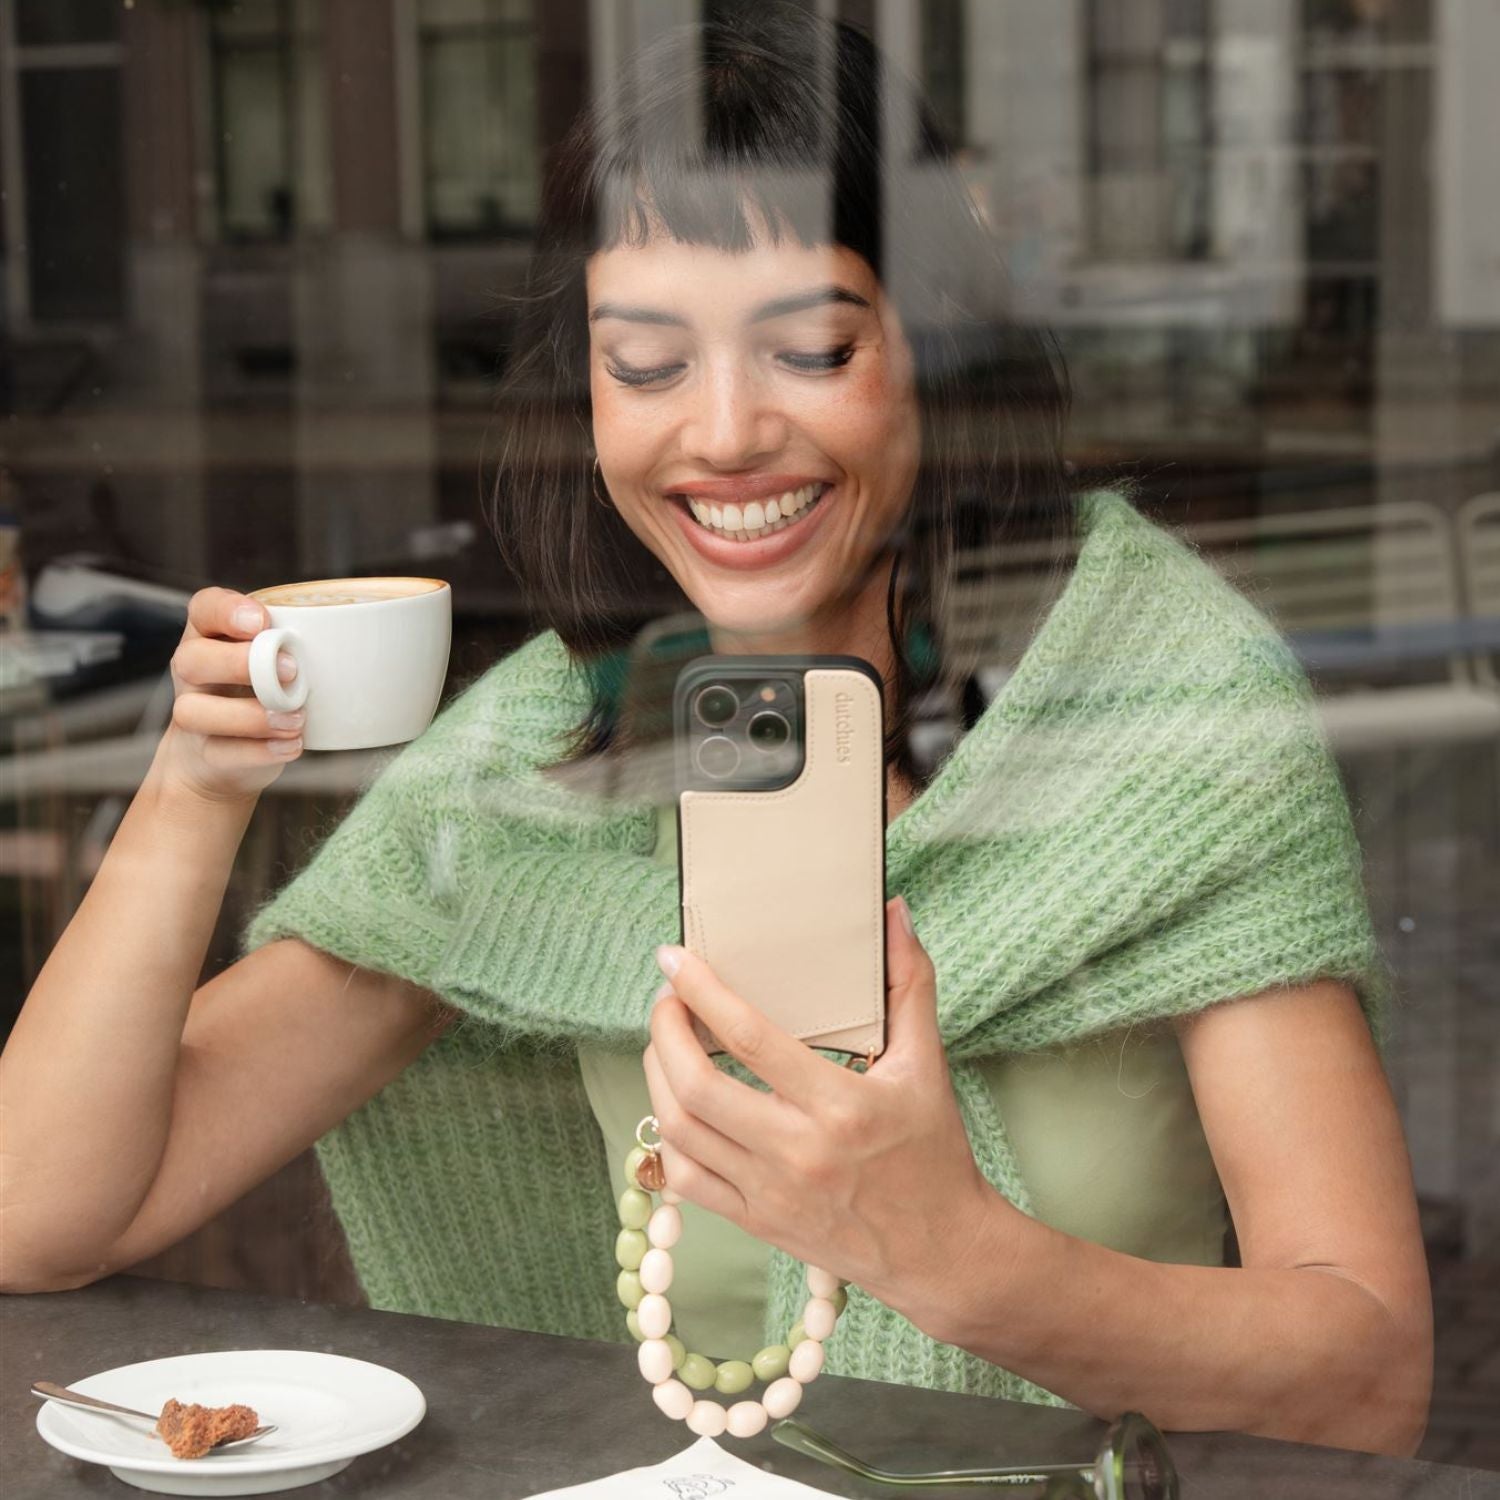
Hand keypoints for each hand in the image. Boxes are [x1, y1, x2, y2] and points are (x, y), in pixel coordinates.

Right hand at [158, 588, 304, 802]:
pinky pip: (221, 753)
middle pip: (191, 658)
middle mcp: (192, 672)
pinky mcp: (205, 754)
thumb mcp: (275, 662)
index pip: (204, 608)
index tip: (261, 621)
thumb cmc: (261, 693)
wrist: (225, 757)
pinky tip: (291, 745)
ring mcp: (193, 714)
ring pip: (195, 711)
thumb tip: (334, 649)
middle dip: (238, 663)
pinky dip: (260, 751)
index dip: (226, 610)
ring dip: (250, 716)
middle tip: (290, 671)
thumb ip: (288, 650)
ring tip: (296, 720)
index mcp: (210, 636)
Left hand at [644, 896, 1003, 1323]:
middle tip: (666, 998)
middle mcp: (797, 1151)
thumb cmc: (933, 1152)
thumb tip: (893, 912)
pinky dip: (668, 1136)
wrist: (940, 1253)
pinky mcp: (756, 1221)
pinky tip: (676, 1103)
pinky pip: (685, 1180)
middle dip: (663, 1031)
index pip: (749, 1038)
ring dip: (657, 1078)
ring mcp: (769, 1192)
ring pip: (679, 1132)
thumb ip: (909, 981)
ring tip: (665, 1043)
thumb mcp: (927, 1062)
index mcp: (839, 1105)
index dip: (701, 992)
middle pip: (695, 1087)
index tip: (673, 958)